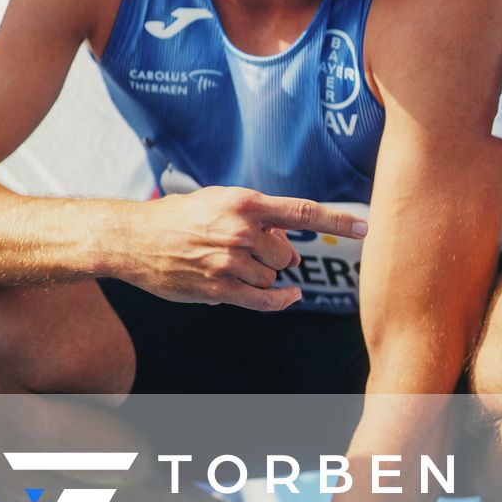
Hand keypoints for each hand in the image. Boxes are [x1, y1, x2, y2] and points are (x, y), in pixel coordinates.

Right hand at [121, 188, 367, 312]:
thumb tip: (292, 247)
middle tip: (250, 248)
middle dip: (278, 255)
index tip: (365, 226)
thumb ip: (259, 219)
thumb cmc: (181, 217)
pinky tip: (290, 296)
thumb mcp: (220, 201)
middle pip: (287, 255)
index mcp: (245, 203)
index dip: (337, 221)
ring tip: (230, 261)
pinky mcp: (219, 288)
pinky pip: (264, 301)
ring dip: (263, 274)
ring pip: (273, 278)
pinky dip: (281, 300)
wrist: (136, 238)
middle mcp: (241, 232)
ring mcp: (230, 262)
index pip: (303, 212)